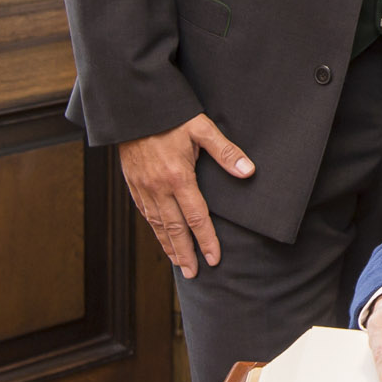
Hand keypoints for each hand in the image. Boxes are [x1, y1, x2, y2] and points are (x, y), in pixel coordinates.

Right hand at [118, 114, 253, 278]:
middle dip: (185, 253)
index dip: (206, 240)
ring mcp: (143, 187)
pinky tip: (160, 236)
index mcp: (178, 177)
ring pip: (157, 224)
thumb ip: (226, 152)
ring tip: (178, 263)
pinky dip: (153, 229)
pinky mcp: (133, 183)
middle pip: (174, 228)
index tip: (214, 259)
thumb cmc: (171, 116)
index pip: (196, 217)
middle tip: (194, 274)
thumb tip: (249, 172)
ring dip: (168, 246)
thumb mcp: (202, 129)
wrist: (133, 108)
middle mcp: (159, 188)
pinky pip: (144, 212)